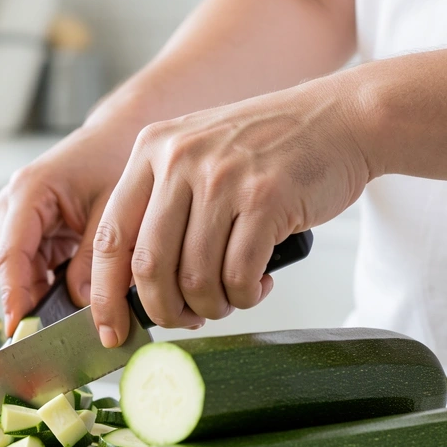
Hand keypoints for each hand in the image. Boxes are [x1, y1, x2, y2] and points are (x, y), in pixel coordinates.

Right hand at [0, 120, 140, 334]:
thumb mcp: (112, 208)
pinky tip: (81, 305)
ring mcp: (25, 220)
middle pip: (16, 271)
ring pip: (29, 275)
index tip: (18, 330)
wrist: (121, 133)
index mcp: (28, 193)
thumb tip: (83, 303)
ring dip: (49, 300)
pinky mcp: (39, 231)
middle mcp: (17, 207)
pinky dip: (60, 288)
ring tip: (77, 325)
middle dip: (35, 305)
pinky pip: (43, 269)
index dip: (14, 297)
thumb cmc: (116, 155)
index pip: (10, 256)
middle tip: (58, 340)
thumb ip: (96, 257)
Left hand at [90, 76, 370, 346]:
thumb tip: (134, 287)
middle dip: (164, 310)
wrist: (342, 117)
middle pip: (148, 266)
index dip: (104, 294)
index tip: (109, 329)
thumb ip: (163, 204)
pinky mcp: (266, 198)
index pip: (110, 237)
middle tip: (185, 320)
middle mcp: (180, 159)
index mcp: (152, 150)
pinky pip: (238, 274)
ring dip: (212, 305)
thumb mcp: (199, 153)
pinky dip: (245, 295)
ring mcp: (223, 178)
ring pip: (194, 277)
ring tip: (230, 299)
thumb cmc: (269, 149)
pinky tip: (258, 285)